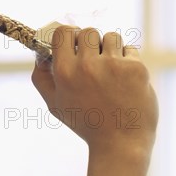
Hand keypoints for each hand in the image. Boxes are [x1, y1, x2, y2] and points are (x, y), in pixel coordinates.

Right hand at [31, 26, 158, 155]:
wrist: (121, 144)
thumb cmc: (88, 125)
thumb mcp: (55, 105)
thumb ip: (42, 77)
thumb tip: (41, 53)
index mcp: (65, 73)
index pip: (64, 32)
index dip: (70, 35)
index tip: (75, 42)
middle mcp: (87, 66)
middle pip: (88, 32)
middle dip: (92, 44)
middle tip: (96, 61)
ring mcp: (113, 66)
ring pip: (112, 37)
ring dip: (112, 50)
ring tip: (113, 73)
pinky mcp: (135, 68)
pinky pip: (130, 50)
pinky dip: (129, 62)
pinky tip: (127, 82)